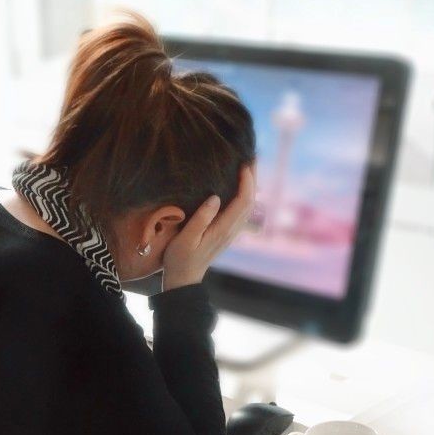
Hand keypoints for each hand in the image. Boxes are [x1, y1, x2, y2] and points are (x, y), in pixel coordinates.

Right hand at [161, 164, 255, 290]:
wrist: (184, 279)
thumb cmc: (180, 258)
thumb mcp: (186, 239)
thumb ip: (201, 219)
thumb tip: (215, 198)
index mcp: (224, 229)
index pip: (243, 201)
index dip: (247, 181)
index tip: (243, 164)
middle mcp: (232, 229)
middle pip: (251, 201)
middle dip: (253, 178)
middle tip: (251, 156)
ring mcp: (231, 231)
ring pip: (248, 205)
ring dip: (250, 185)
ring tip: (247, 166)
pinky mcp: (226, 232)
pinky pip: (242, 210)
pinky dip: (244, 194)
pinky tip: (238, 186)